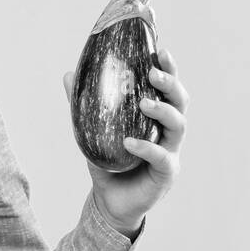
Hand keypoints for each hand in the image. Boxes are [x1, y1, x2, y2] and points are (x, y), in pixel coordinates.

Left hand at [63, 46, 187, 236]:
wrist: (109, 200)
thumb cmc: (108, 161)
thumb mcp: (93, 130)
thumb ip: (84, 104)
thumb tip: (69, 74)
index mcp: (155, 116)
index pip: (167, 88)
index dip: (168, 68)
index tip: (161, 50)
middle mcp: (168, 131)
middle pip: (180, 102)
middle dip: (170, 85)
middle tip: (154, 73)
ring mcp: (170, 151)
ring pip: (178, 126)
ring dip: (162, 111)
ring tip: (144, 103)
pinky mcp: (166, 173)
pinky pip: (161, 157)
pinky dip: (146, 147)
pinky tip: (129, 142)